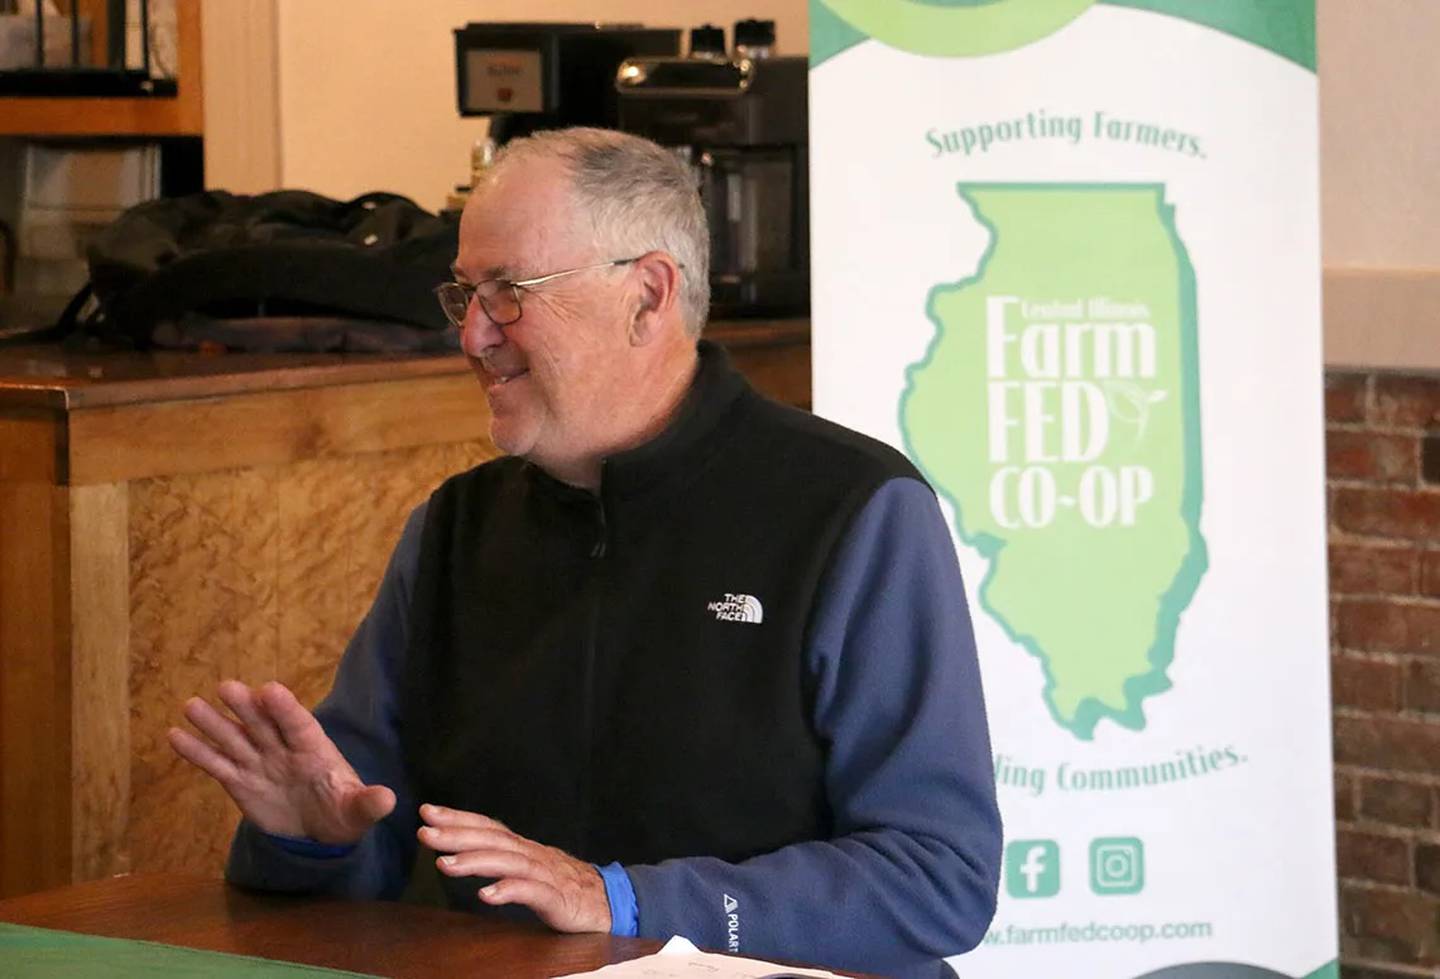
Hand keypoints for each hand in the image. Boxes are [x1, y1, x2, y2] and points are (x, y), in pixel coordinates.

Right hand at [168, 680, 394, 844]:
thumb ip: (369, 803)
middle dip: (246, 707)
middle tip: (227, 687)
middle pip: (263, 724)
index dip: (285, 709)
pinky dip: (197, 752)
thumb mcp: (358, 811)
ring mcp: (260, 763)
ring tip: (191, 706)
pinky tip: (175, 735)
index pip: (299, 725)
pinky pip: (216, 765)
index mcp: (315, 749)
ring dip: (213, 724)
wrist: (320, 831)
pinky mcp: (240, 781)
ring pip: (234, 739)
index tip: (269, 689)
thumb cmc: (343, 812)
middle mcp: (283, 750)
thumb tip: (389, 799)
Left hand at [418, 804, 610, 932]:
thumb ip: (503, 859)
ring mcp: (544, 874)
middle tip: (425, 831)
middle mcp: (531, 854)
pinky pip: (531, 892)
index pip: (487, 826)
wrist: (609, 901)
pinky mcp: (556, 898)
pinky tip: (486, 895)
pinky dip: (508, 890)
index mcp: (523, 847)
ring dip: (475, 860)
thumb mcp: (529, 869)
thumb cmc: (565, 886)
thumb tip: (465, 851)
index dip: (458, 818)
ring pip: (507, 862)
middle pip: (492, 839)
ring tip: (445, 864)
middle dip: (456, 833)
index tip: (427, 812)